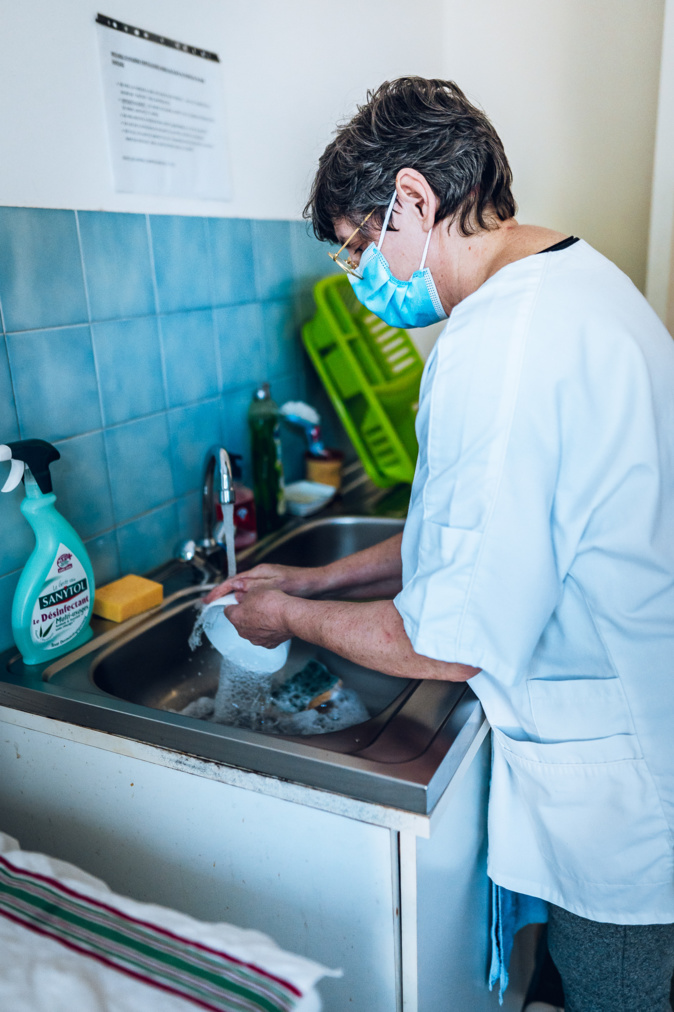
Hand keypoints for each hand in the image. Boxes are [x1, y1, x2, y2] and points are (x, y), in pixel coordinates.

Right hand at [203, 563, 321, 603]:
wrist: (319, 585)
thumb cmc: (300, 584)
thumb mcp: (274, 586)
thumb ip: (254, 587)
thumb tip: (236, 591)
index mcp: (258, 573)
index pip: (232, 582)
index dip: (218, 592)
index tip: (207, 601)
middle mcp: (261, 576)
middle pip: (236, 585)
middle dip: (222, 596)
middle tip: (210, 606)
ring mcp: (266, 582)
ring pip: (244, 591)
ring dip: (233, 599)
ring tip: (224, 610)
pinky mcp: (272, 589)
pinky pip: (253, 596)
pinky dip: (246, 603)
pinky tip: (246, 611)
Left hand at [224, 589, 288, 648]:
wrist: (290, 616)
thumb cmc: (272, 603)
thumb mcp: (254, 590)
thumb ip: (243, 595)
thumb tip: (240, 597)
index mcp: (235, 617)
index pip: (227, 610)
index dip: (234, 603)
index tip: (239, 601)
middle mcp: (243, 631)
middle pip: (240, 621)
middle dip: (246, 614)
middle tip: (256, 605)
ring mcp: (255, 639)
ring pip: (251, 630)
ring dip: (256, 623)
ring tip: (267, 614)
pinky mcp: (268, 644)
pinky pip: (264, 636)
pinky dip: (267, 630)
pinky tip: (274, 623)